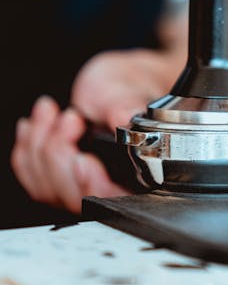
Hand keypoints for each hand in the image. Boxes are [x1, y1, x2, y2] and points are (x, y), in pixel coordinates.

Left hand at [10, 96, 126, 213]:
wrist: (114, 86)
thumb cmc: (127, 90)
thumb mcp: (129, 92)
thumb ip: (128, 107)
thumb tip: (125, 117)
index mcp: (141, 174)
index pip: (117, 197)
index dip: (94, 184)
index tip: (81, 159)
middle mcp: (113, 189)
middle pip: (76, 197)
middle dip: (60, 154)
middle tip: (70, 118)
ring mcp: (83, 189)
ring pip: (48, 188)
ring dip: (41, 145)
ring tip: (53, 111)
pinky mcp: (59, 182)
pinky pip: (32, 176)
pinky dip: (28, 147)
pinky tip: (40, 123)